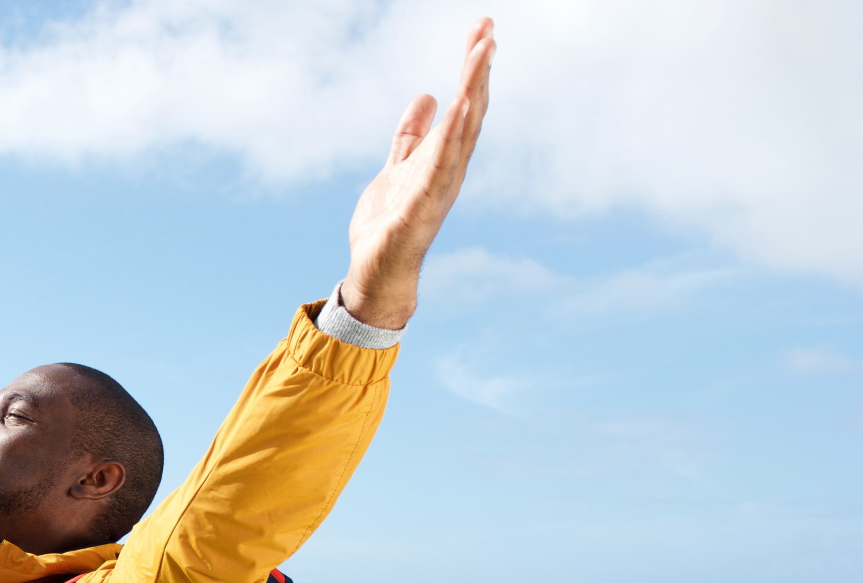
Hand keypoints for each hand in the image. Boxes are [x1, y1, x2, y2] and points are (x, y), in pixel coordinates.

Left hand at [341, 18, 495, 329]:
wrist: (375, 271)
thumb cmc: (388, 224)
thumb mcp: (397, 167)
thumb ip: (410, 135)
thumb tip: (427, 95)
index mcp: (443, 158)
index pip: (464, 105)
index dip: (473, 70)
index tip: (483, 32)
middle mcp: (448, 170)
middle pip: (469, 112)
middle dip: (478, 70)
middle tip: (488, 30)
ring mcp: (437, 188)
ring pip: (460, 132)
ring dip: (471, 91)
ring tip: (480, 54)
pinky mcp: (418, 208)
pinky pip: (436, 168)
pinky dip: (448, 138)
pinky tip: (456, 108)